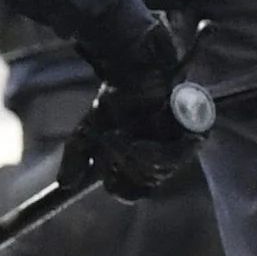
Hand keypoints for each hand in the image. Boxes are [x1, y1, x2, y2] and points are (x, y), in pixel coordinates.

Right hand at [69, 25, 209, 199]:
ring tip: (118, 133)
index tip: (104, 169)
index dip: (117, 184)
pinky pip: (176, 154)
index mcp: (141, 161)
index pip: (132, 191)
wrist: (132, 64)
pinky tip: (136, 136)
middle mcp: (162, 156)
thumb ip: (77, 157)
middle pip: (146, 183)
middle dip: (122, 163)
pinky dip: (152, 150)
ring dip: (132, 155)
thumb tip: (64, 184)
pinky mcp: (192, 128)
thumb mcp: (90, 129)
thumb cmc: (116, 96)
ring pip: (159, 171)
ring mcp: (178, 143)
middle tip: (109, 138)